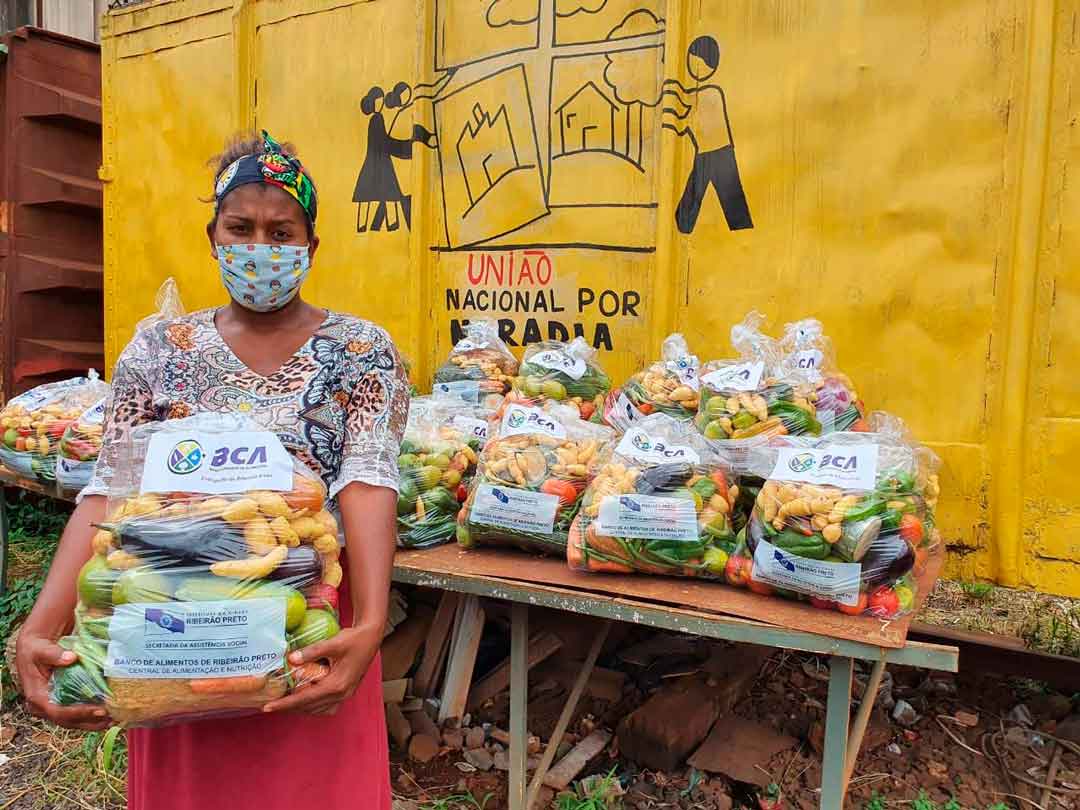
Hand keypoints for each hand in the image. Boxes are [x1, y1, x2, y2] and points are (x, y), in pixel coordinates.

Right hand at [16, 631, 110, 730]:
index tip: (98, 710)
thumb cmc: (36, 649)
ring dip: (93, 722)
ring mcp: (51, 706)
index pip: (58, 711)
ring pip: (72, 721)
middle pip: (67, 721)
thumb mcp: (41, 649)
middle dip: (90, 721)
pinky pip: (75, 714)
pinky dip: (90, 716)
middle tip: (111, 718)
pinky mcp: (60, 703)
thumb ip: (54, 654)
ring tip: (114, 719)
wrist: (33, 648)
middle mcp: (42, 706)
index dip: (78, 713)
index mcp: (36, 696)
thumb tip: (71, 658)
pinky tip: (107, 714)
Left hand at [262, 622, 381, 715]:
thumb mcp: (333, 643)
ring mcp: (345, 695)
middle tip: (272, 703)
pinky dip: (313, 705)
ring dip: (301, 706)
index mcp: (337, 685)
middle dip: (289, 706)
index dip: (285, 704)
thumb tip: (291, 659)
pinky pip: (326, 706)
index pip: (305, 699)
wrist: (371, 637)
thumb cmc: (354, 639)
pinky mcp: (346, 692)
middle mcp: (341, 694)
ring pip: (317, 709)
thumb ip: (311, 652)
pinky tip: (306, 697)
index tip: (268, 707)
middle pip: (309, 707)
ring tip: (285, 700)